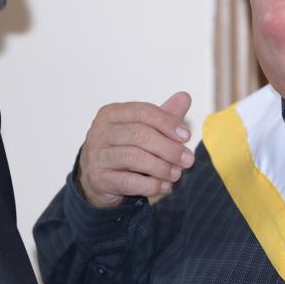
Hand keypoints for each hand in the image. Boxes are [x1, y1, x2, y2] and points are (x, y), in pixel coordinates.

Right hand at [77, 91, 194, 207]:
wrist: (98, 178)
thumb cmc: (125, 147)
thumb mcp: (145, 128)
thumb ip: (164, 115)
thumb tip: (185, 97)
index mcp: (112, 113)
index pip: (143, 112)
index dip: (168, 123)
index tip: (187, 136)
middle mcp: (100, 131)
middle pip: (139, 134)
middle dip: (169, 148)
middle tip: (188, 160)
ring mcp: (97, 155)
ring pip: (133, 158)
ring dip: (162, 167)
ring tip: (177, 174)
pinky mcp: (98, 179)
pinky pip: (129, 182)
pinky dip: (152, 185)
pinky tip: (165, 187)